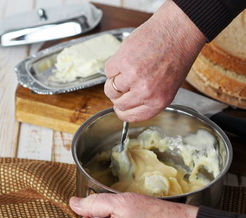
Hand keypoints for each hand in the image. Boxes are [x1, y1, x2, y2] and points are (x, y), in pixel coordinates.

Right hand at [104, 0, 205, 121]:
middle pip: (118, 103)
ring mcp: (132, 77)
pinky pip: (108, 71)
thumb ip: (148, 100)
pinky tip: (128, 58)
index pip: (130, 117)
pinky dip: (114, 65)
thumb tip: (127, 104)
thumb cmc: (176, 56)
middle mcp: (145, 92)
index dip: (122, 112)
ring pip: (110, 89)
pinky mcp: (122, 62)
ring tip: (127, 69)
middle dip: (118, 95)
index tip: (119, 107)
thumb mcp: (168, 88)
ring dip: (114, 80)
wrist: (177, 31)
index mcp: (158, 102)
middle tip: (125, 82)